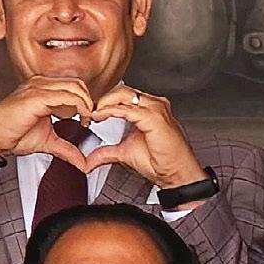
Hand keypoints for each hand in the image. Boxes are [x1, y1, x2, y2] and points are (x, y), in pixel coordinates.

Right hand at [0, 77, 101, 167]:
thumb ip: (65, 148)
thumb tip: (80, 161)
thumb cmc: (10, 135)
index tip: (89, 118)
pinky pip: (65, 95)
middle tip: (91, 118)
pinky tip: (80, 117)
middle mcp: (41, 84)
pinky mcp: (36, 96)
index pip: (73, 86)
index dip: (85, 100)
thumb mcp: (46, 142)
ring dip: (85, 102)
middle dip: (88, 100)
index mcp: (42, 89)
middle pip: (77, 83)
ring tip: (87, 119)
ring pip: (74, 86)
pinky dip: (78, 105)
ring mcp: (38, 87)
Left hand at [85, 85, 208, 191]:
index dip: (105, 102)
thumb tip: (89, 159)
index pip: (123, 96)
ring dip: (104, 104)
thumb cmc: (160, 161)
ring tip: (92, 114)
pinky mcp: (154, 117)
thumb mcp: (125, 154)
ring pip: (123, 95)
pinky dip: (110, 111)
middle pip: (122, 91)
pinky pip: (127, 109)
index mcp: (148, 108)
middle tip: (87, 112)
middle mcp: (153, 104)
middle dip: (102, 100)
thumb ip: (106, 153)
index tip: (90, 113)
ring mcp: (155, 108)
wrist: (176, 173)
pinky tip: (99, 116)